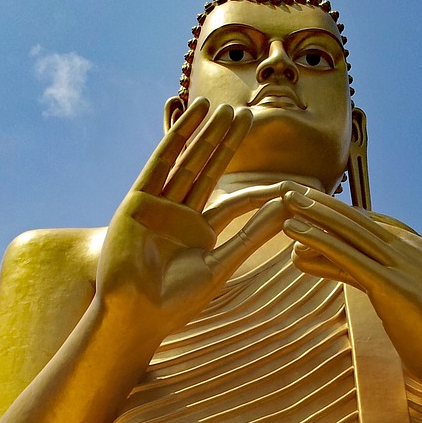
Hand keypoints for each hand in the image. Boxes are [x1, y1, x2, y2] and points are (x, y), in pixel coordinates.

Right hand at [95, 99, 287, 340]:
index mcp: (199, 234)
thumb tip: (284, 209)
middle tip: (248, 115)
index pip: (234, 203)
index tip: (286, 181)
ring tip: (224, 107)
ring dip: (204, 133)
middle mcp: (179, 215)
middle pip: (208, 171)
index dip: (258, 191)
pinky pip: (161, 163)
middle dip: (226, 143)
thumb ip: (251, 235)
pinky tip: (194, 116)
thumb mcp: (220, 264)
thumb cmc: (175, 301)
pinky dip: (177, 138)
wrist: (135, 314)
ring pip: (187, 161)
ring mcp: (158, 206)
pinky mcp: (138, 200)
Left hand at [282, 188, 421, 405]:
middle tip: (289, 187)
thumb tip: (345, 266)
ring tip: (285, 199)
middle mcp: (415, 250)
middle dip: (322, 202)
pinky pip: (348, 257)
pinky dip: (318, 240)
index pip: (374, 222)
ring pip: (352, 232)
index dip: (339, 210)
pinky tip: (294, 231)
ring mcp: (407, 266)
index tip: (311, 198)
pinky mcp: (394, 286)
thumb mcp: (402, 299)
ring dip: (315, 213)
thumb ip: (377, 278)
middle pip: (360, 220)